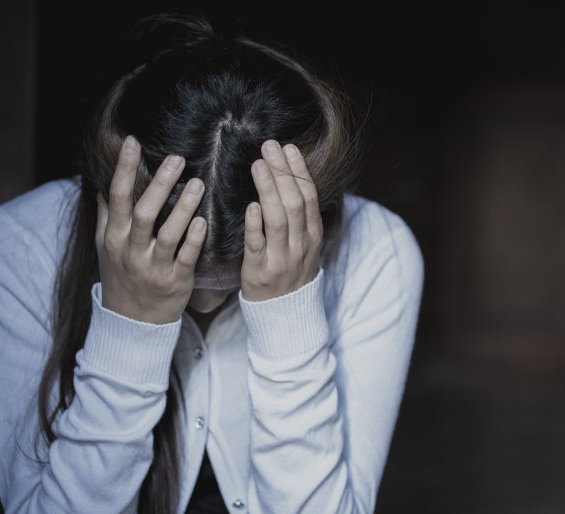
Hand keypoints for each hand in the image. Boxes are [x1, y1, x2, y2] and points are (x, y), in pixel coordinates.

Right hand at [95, 136, 206, 323]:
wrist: (132, 323)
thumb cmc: (122, 276)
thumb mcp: (105, 247)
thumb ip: (107, 215)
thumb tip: (101, 181)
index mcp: (113, 237)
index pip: (117, 197)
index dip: (125, 169)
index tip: (133, 141)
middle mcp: (131, 251)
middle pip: (143, 213)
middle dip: (160, 184)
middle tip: (178, 158)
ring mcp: (153, 267)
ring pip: (168, 234)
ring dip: (183, 208)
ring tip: (199, 183)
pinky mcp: (175, 281)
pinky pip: (186, 258)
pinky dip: (194, 239)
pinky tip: (203, 221)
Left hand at [241, 139, 322, 300]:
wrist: (285, 315)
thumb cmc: (290, 272)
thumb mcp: (304, 245)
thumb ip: (300, 217)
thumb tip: (289, 179)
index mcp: (313, 235)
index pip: (308, 196)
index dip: (299, 171)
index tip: (288, 147)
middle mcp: (301, 245)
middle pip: (294, 202)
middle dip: (282, 172)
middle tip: (269, 146)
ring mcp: (282, 259)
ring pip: (279, 219)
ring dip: (269, 190)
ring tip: (258, 165)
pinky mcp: (260, 272)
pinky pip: (258, 246)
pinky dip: (256, 225)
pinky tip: (251, 205)